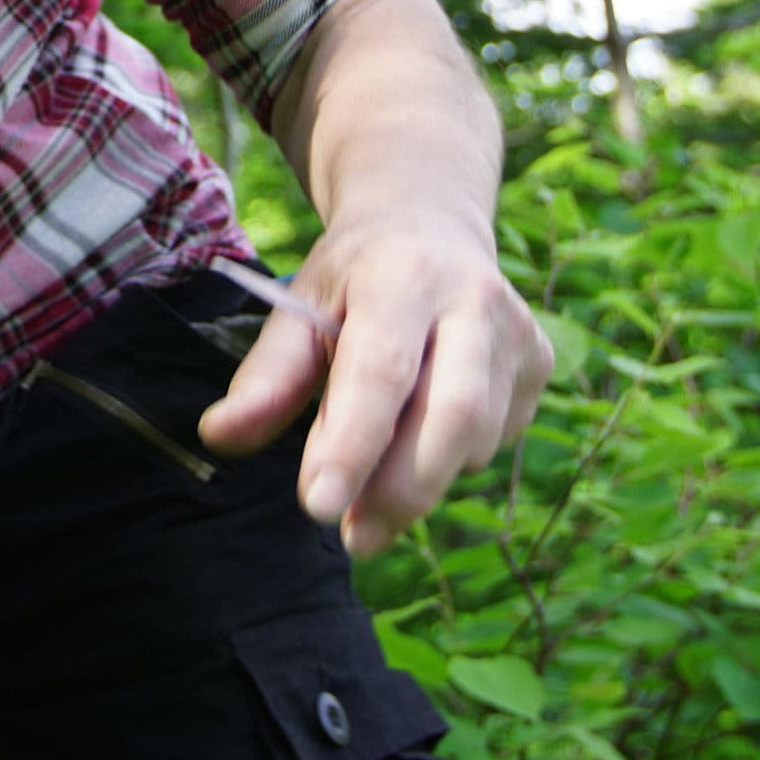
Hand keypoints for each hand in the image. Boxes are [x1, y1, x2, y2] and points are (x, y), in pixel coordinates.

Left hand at [195, 213, 552, 558]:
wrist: (429, 224)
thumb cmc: (352, 280)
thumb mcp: (299, 309)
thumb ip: (265, 378)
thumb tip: (219, 436)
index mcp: (402, 272)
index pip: (381, 371)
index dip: (352, 444)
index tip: (318, 507)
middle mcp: (474, 296)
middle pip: (454, 414)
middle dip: (402, 489)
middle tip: (353, 536)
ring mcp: (518, 330)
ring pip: (476, 439)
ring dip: (420, 479)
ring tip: (373, 475)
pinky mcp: (541, 363)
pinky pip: (496, 440)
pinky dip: (449, 458)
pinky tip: (420, 428)